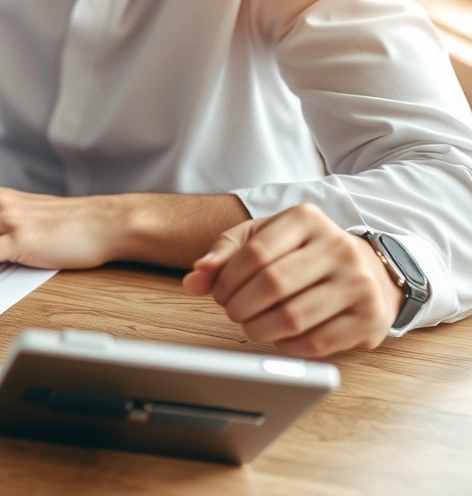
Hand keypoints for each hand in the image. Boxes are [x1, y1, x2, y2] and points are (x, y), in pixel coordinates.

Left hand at [183, 204, 404, 357]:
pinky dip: (287, 346)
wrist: (368, 271)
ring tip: (251, 326)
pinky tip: (279, 338)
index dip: (226, 280)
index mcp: (307, 219)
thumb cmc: (302, 254)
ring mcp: (360, 283)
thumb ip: (224, 254)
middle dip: (240, 306)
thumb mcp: (262, 238)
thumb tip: (194, 279)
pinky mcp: (370, 318)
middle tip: (232, 312)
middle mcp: (339, 246)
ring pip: (293, 317)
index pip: (253, 252)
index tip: (219, 293)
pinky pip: (317, 343)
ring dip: (259, 329)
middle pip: (272, 284)